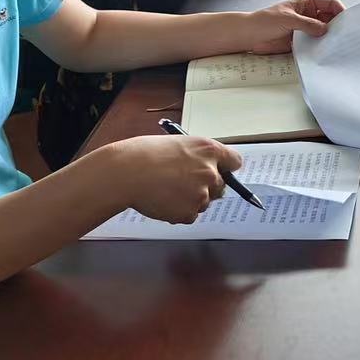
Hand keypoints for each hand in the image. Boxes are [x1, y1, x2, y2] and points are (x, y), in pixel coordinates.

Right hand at [114, 133, 243, 223]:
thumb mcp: (177, 144)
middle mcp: (210, 172)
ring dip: (190, 200)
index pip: (234, 162)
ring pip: (204, 202)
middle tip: (183, 184)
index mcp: (208, 149)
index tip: (221, 172)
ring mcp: (201, 194)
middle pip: (221, 186)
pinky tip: (162, 200)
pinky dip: (178, 212)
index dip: (226, 168)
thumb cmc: (144, 154)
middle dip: (206, 187)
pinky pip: (190, 215)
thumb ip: (196, 156)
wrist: (125, 173)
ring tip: (166, 190)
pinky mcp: (190, 212)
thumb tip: (205, 167)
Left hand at [242, 0, 345, 53]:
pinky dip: (321, 47)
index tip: (347, 22)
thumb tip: (325, 30)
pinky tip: (325, 52)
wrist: (249, 36)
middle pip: (330, 18)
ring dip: (329, 38)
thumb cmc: (264, 21)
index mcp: (307, 3)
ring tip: (337, 46)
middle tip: (344, 36)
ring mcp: (306, 28)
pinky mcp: (302, 41)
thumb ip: (308, 24)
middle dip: (337, 26)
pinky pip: (316, 44)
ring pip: (324, 32)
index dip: (340, 11)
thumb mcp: (288, 19)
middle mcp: (309, 15)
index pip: (330, 4)